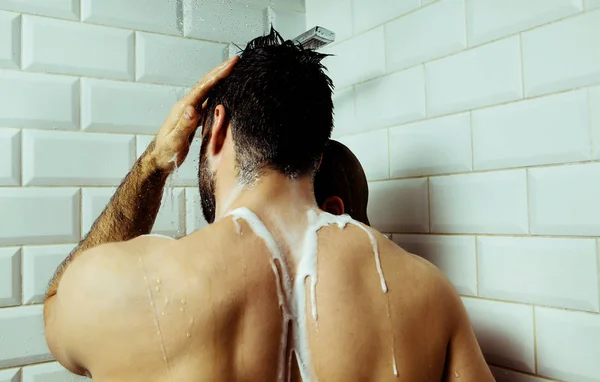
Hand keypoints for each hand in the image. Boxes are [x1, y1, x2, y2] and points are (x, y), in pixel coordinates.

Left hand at [149, 56, 238, 171]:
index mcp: (183, 108)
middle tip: (236, 60)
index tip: (231, 64)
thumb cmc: (166, 153)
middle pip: (205, 84)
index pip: (203, 87)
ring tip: (233, 71)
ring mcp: (189, 111)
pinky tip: (225, 93)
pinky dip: (217, 94)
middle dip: (220, 71)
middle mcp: (186, 106)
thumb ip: (183, 126)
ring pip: (207, 91)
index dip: (218, 75)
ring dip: (220, 80)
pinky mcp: (193, 118)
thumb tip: (191, 109)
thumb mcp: (175, 141)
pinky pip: (207, 102)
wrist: (158, 160)